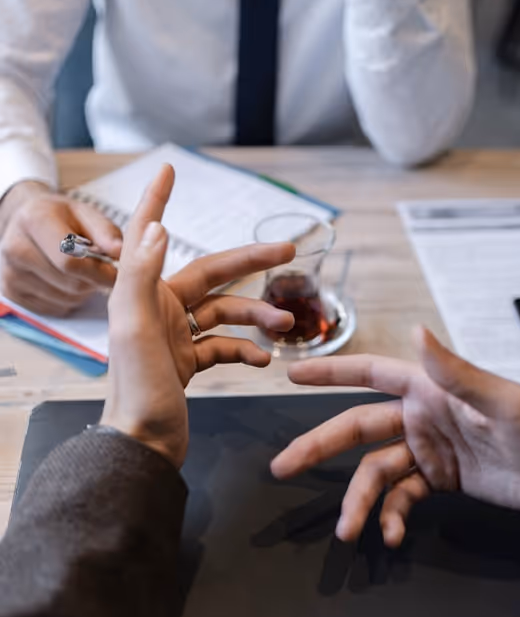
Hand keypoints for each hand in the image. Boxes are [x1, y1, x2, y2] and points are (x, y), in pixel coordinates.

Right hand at [0, 181, 121, 315]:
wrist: (28, 223)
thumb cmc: (61, 218)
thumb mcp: (86, 213)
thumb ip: (106, 231)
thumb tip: (119, 252)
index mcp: (34, 220)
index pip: (70, 260)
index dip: (99, 271)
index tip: (116, 273)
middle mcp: (15, 248)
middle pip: (71, 283)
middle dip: (93, 280)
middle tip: (99, 269)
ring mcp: (10, 274)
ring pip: (66, 299)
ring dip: (83, 291)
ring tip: (81, 272)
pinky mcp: (12, 293)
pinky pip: (55, 308)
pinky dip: (69, 299)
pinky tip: (66, 280)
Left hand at [101, 164, 295, 468]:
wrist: (143, 446)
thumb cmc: (137, 391)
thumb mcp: (135, 329)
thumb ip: (142, 276)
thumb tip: (157, 227)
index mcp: (143, 294)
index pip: (149, 233)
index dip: (158, 199)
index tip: (169, 170)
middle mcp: (158, 308)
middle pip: (211, 275)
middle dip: (250, 262)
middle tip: (288, 249)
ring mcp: (174, 336)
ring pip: (225, 314)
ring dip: (256, 318)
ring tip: (285, 326)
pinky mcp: (187, 362)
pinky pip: (223, 346)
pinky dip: (245, 349)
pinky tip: (262, 360)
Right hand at [272, 327, 519, 546]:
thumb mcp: (502, 402)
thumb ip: (455, 372)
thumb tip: (416, 332)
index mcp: (429, 389)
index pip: (370, 373)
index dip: (330, 372)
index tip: (292, 374)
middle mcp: (420, 416)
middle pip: (356, 428)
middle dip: (318, 447)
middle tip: (282, 465)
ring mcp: (427, 450)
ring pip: (374, 472)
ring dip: (358, 500)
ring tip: (347, 530)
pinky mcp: (438, 480)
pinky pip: (402, 498)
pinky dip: (392, 515)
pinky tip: (390, 534)